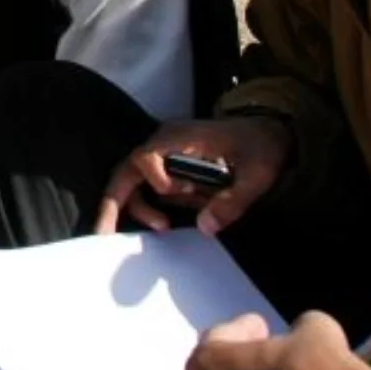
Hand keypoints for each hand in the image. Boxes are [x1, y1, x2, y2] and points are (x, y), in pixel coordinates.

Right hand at [96, 115, 293, 235]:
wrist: (268, 134)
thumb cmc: (262, 148)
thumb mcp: (258, 174)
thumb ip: (233, 200)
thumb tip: (205, 229)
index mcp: (181, 138)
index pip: (146, 157)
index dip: (157, 180)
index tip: (185, 193)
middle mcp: (164, 143)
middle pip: (125, 172)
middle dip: (113, 204)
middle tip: (102, 235)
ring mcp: (163, 155)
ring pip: (132, 183)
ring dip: (141, 208)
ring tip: (164, 227)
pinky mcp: (167, 167)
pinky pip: (147, 188)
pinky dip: (152, 206)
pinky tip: (170, 221)